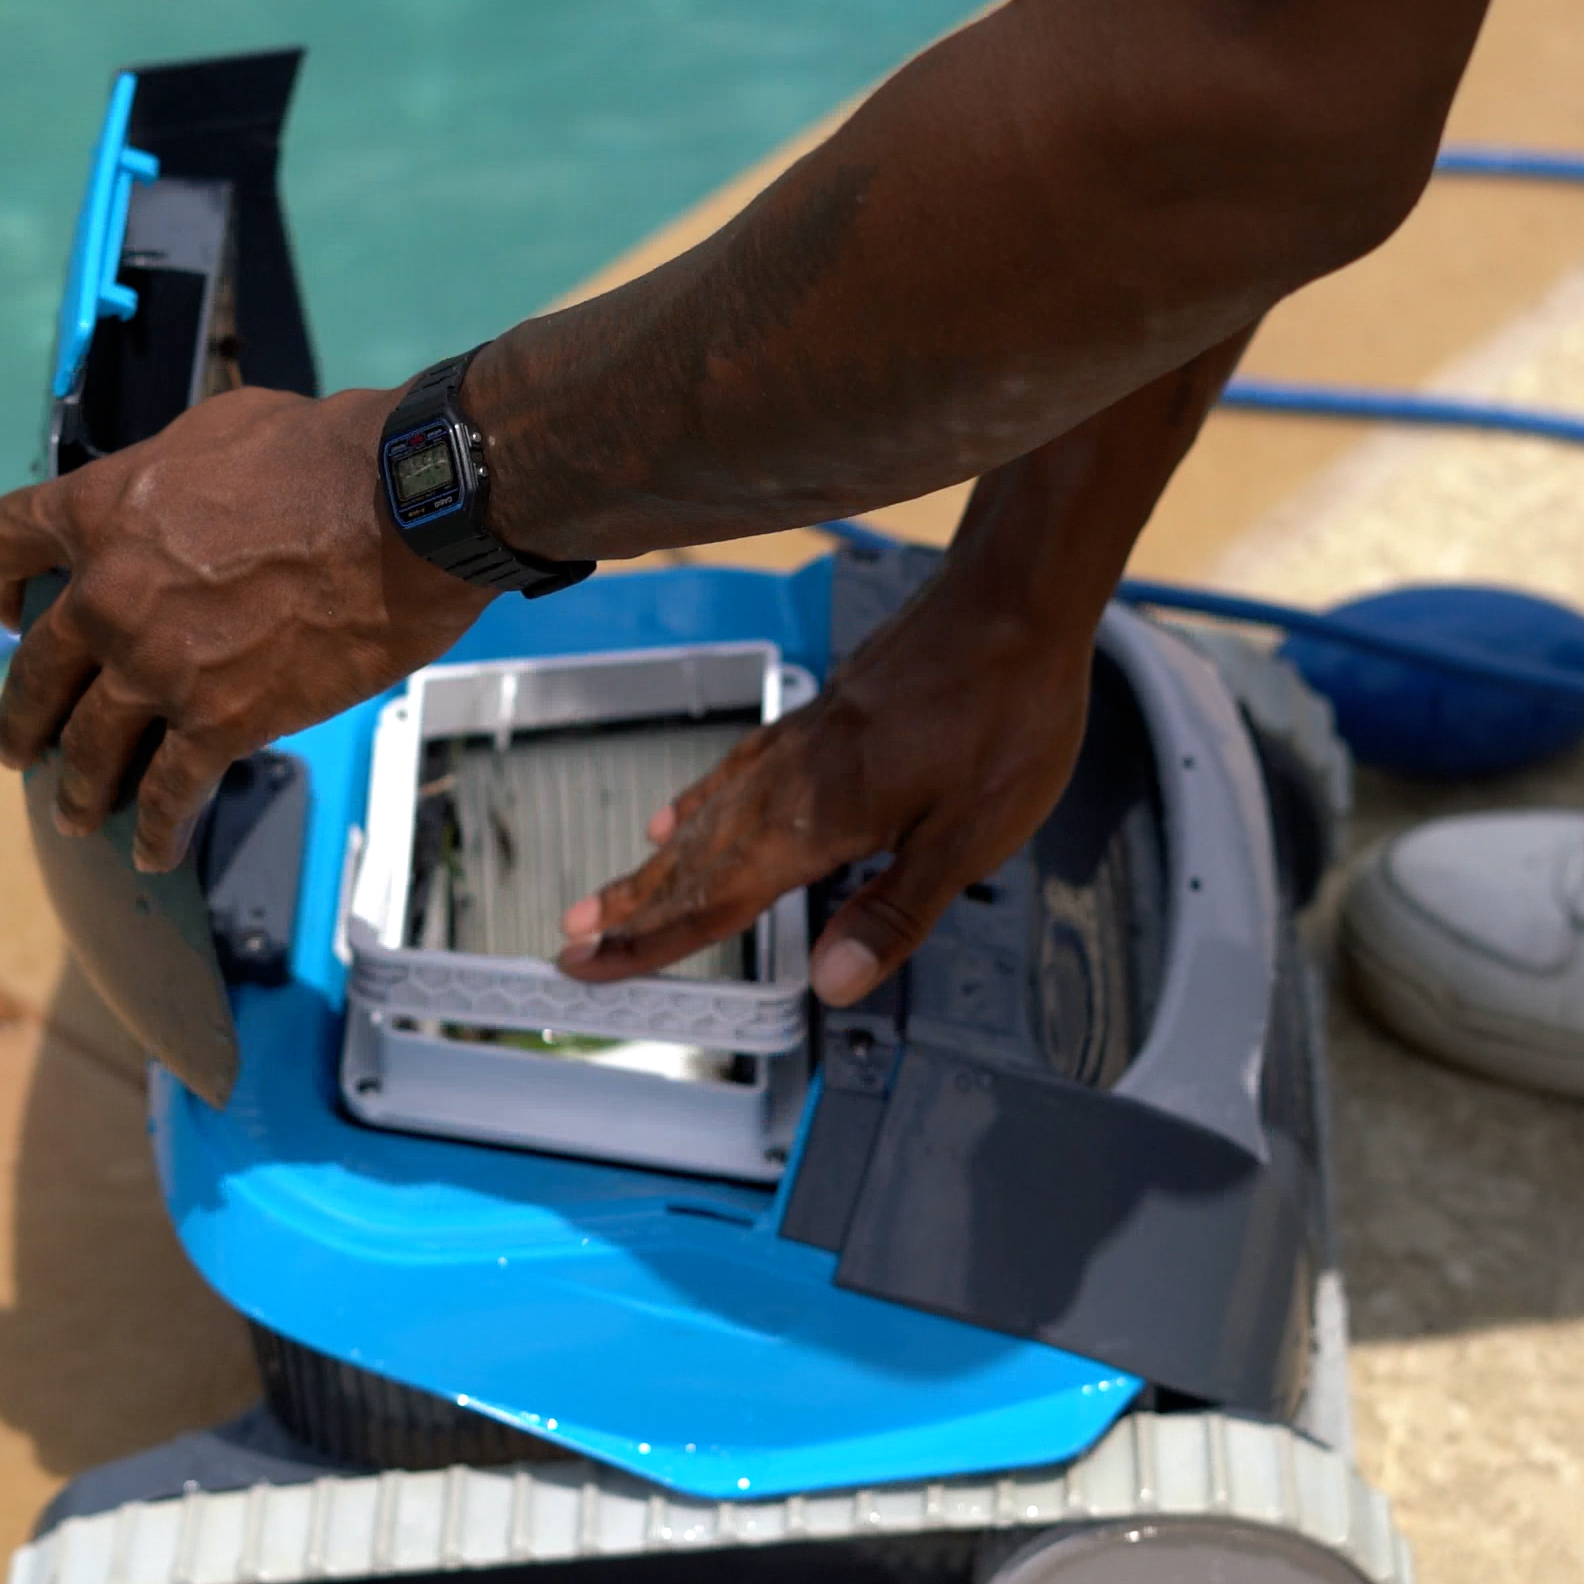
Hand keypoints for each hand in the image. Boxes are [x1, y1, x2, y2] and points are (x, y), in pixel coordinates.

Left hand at [0, 383, 493, 869]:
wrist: (401, 506)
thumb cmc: (324, 452)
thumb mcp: (214, 430)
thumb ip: (165, 474)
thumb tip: (170, 491)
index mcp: (101, 511)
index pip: (1, 544)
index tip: (8, 612)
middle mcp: (109, 596)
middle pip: (34, 674)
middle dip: (22, 720)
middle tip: (19, 748)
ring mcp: (159, 666)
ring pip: (90, 748)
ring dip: (79, 788)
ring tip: (78, 813)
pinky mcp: (221, 720)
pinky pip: (170, 791)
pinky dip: (159, 828)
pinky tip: (155, 848)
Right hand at [553, 574, 1092, 1005]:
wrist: (1014, 600)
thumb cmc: (1007, 712)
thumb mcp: (972, 835)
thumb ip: (896, 912)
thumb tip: (831, 983)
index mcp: (819, 821)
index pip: (715, 901)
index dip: (650, 943)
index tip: (590, 968)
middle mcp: (791, 782)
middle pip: (693, 863)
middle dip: (631, 910)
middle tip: (570, 944)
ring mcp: (799, 744)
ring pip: (706, 818)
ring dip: (651, 866)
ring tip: (605, 897)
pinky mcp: (818, 716)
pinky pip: (736, 771)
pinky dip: (697, 803)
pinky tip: (674, 817)